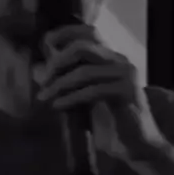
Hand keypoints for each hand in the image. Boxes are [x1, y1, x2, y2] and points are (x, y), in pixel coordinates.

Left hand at [34, 24, 166, 161]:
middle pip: (82, 47)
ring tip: (45, 97)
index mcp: (111, 57)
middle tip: (43, 81)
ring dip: (59, 85)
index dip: (65, 33)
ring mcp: (126, 75)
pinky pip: (93, 91)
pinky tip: (58, 106)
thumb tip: (37, 70)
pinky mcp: (127, 92)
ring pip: (84, 71)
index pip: (89, 32)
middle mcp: (120, 60)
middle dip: (57, 62)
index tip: (45, 44)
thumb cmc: (109, 119)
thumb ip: (66, 81)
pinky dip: (71, 98)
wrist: (137, 142)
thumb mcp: (83, 95)